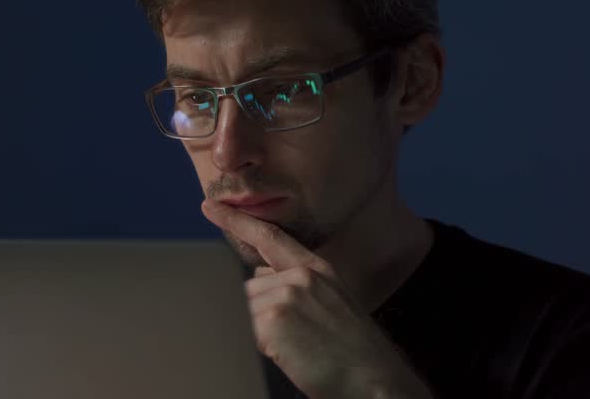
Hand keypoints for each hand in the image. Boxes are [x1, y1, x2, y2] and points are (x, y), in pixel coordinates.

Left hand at [202, 199, 428, 398]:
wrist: (377, 381)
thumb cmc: (354, 355)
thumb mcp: (330, 306)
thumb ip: (295, 287)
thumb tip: (259, 282)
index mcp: (318, 270)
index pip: (270, 238)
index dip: (238, 221)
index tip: (212, 207)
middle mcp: (302, 276)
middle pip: (248, 290)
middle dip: (256, 316)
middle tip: (292, 339)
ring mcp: (288, 294)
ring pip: (243, 312)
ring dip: (258, 335)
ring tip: (296, 349)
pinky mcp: (275, 319)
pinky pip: (244, 331)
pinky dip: (258, 348)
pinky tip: (290, 355)